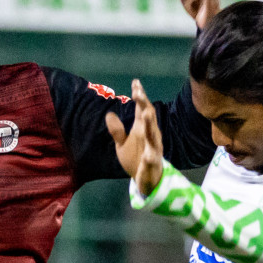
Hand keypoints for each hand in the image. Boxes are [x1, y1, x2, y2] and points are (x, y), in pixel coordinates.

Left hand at [104, 79, 164, 196]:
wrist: (146, 180)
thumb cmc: (135, 158)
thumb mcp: (122, 144)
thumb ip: (117, 130)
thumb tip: (109, 114)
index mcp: (142, 129)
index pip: (141, 109)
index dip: (139, 96)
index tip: (135, 83)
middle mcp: (150, 135)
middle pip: (148, 116)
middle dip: (144, 104)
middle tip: (138, 93)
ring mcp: (153, 148)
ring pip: (153, 134)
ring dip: (149, 124)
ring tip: (145, 113)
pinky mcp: (153, 163)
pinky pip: (151, 158)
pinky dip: (150, 156)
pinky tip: (147, 154)